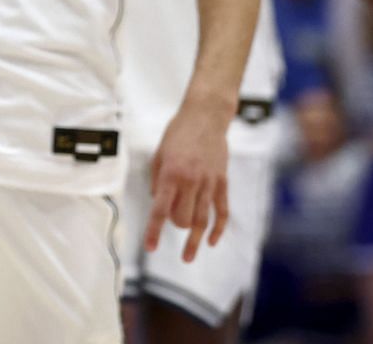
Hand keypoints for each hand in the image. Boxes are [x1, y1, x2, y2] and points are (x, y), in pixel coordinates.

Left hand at [145, 98, 230, 261]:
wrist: (206, 116)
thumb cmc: (178, 133)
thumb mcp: (159, 154)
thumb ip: (157, 181)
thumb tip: (160, 204)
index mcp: (171, 173)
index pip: (161, 209)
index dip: (154, 231)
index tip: (150, 247)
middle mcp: (191, 181)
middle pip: (183, 218)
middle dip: (175, 226)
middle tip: (171, 222)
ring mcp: (209, 182)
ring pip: (202, 220)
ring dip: (194, 240)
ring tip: (188, 257)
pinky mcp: (222, 182)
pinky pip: (222, 211)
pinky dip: (218, 229)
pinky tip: (212, 241)